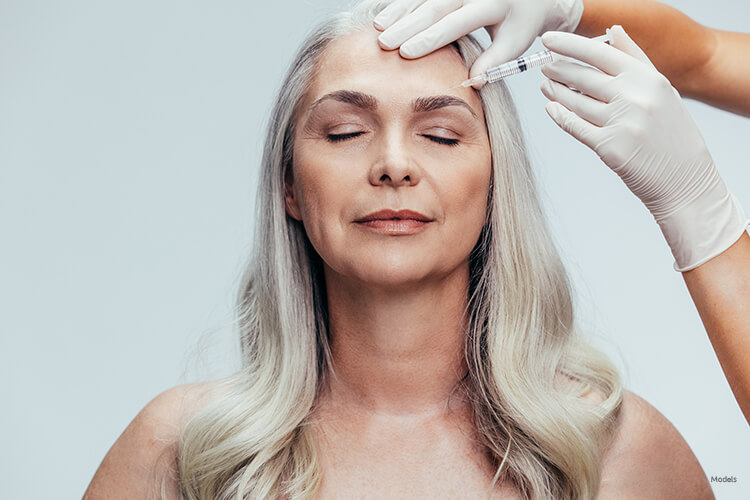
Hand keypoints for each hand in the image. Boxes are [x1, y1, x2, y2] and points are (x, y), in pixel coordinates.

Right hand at [373, 0, 583, 87]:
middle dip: (406, 26)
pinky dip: (401, 6)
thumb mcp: (514, 43)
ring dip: (398, 13)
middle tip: (384, 43)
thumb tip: (474, 82)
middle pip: (434, 9)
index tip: (406, 53)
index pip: (454, 23)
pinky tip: (384, 18)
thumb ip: (494, 62)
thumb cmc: (518, 23)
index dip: (428, 39)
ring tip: (378, 30)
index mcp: (490, 5)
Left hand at [540, 26, 749, 271]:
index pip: (601, 53)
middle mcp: (635, 98)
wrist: (684, 179)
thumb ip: (636, 58)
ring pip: (576, 102)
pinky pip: (575, 127)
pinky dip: (560, 116)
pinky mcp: (609, 148)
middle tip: (544, 66)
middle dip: (559, 70)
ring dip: (556, 92)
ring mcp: (621, 123)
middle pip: (583, 77)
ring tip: (546, 85)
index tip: (549, 41)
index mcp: (648, 79)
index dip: (570, 45)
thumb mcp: (662, 90)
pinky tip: (551, 108)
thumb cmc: (671, 133)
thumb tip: (613, 31)